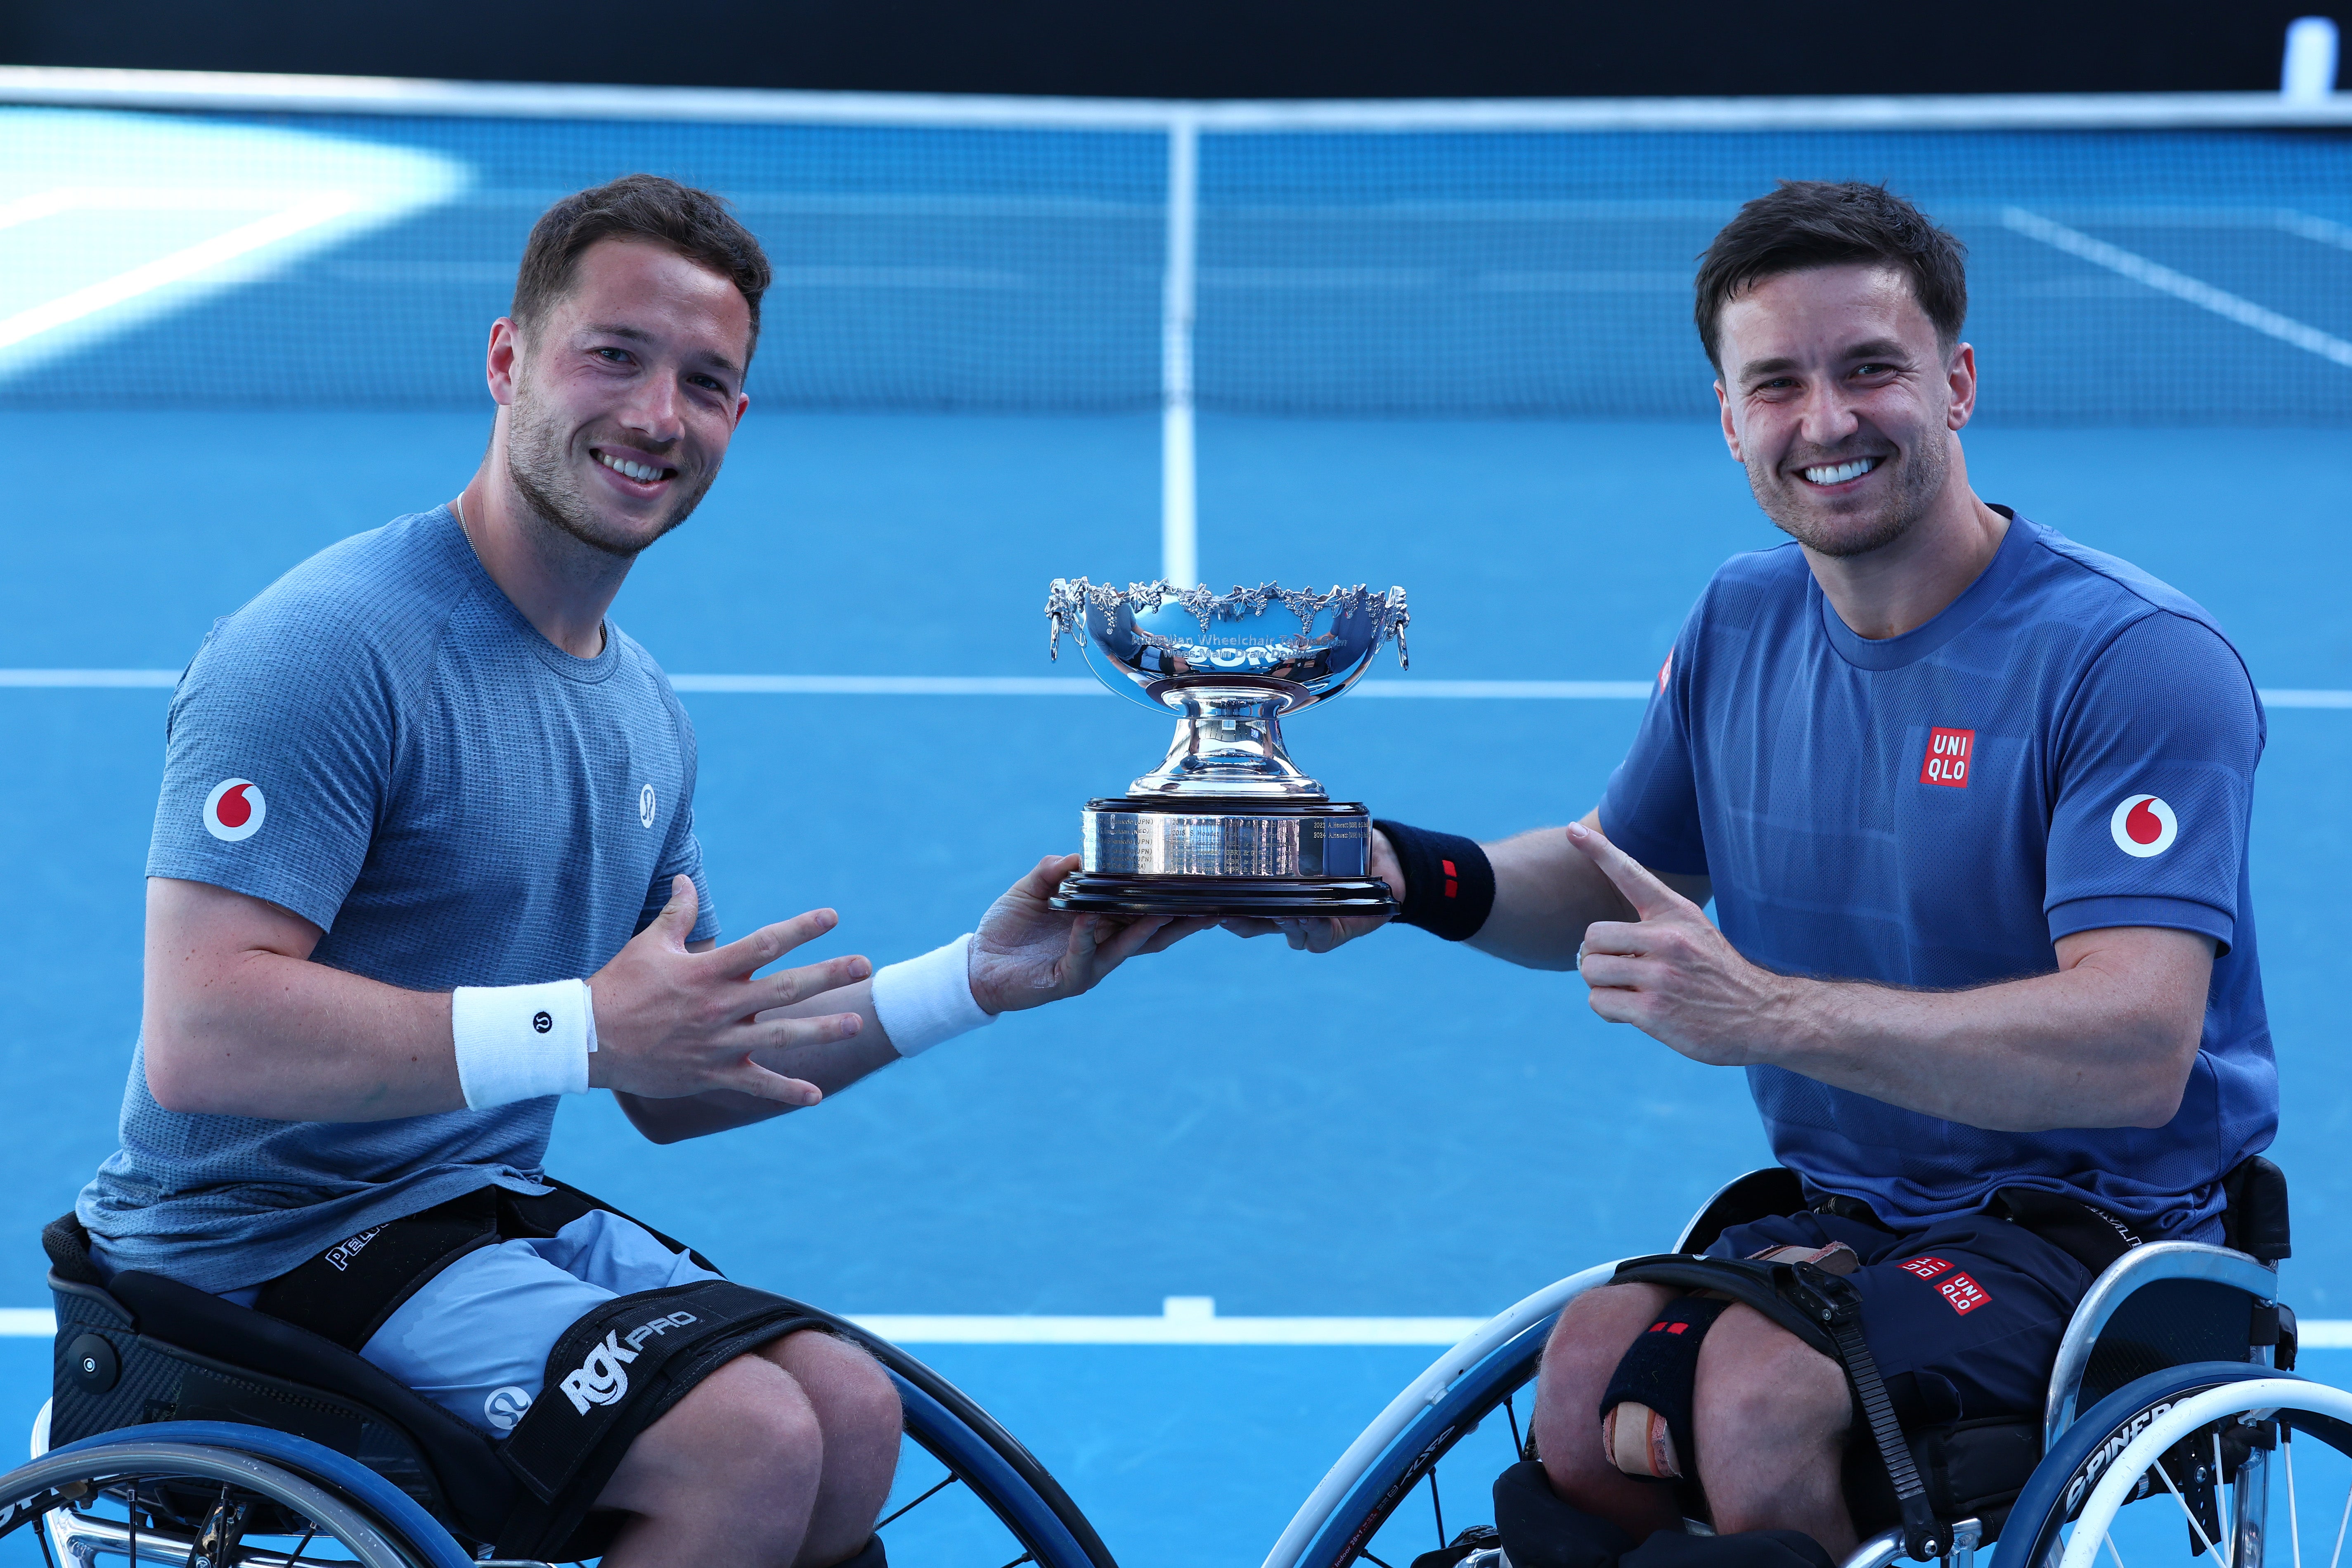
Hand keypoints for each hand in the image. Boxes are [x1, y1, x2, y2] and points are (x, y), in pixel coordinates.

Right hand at [588, 877, 869, 1104]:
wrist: (589, 1041)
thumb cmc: (618, 988)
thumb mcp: (648, 945)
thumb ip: (677, 914)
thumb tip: (686, 880)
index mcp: (708, 971)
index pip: (765, 944)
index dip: (801, 929)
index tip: (832, 917)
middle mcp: (720, 1005)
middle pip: (786, 988)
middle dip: (828, 975)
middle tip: (865, 967)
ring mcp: (718, 1042)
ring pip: (781, 1036)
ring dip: (822, 1031)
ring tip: (856, 1023)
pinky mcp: (711, 1072)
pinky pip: (755, 1083)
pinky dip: (786, 1091)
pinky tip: (816, 1096)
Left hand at [969, 854, 1211, 1012]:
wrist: (977, 964)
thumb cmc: (1009, 928)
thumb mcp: (1031, 891)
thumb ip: (1052, 872)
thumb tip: (1075, 857)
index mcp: (1101, 923)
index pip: (1144, 911)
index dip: (1170, 900)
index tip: (1196, 882)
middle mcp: (1103, 945)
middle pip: (1153, 934)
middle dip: (1182, 921)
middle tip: (1211, 905)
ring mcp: (1089, 965)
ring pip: (1128, 948)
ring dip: (1147, 929)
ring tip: (1166, 909)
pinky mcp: (1066, 979)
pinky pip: (1082, 958)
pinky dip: (1086, 938)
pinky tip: (1088, 920)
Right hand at [1220, 826, 1402, 952]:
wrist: (1383, 859)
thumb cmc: (1344, 844)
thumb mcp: (1315, 829)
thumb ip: (1295, 820)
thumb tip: (1271, 797)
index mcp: (1274, 890)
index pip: (1241, 902)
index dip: (1223, 905)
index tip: (1207, 902)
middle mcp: (1286, 910)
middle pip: (1255, 925)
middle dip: (1241, 922)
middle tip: (1228, 914)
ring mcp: (1309, 924)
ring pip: (1288, 934)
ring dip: (1284, 923)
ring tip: (1283, 912)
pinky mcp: (1334, 932)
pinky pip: (1319, 938)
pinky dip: (1315, 928)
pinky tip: (1312, 917)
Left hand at [1567, 821, 1789, 1064]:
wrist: (1762, 1016)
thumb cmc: (1717, 975)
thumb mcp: (1694, 932)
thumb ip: (1653, 924)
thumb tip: (1593, 940)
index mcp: (1676, 913)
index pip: (1631, 873)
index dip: (1599, 850)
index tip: (1572, 830)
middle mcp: (1668, 939)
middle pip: (1592, 936)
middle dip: (1598, 955)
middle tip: (1622, 968)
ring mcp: (1661, 976)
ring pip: (1590, 970)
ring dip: (1601, 984)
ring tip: (1629, 990)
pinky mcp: (1654, 1011)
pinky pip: (1599, 1002)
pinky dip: (1608, 1009)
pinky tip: (1633, 1011)